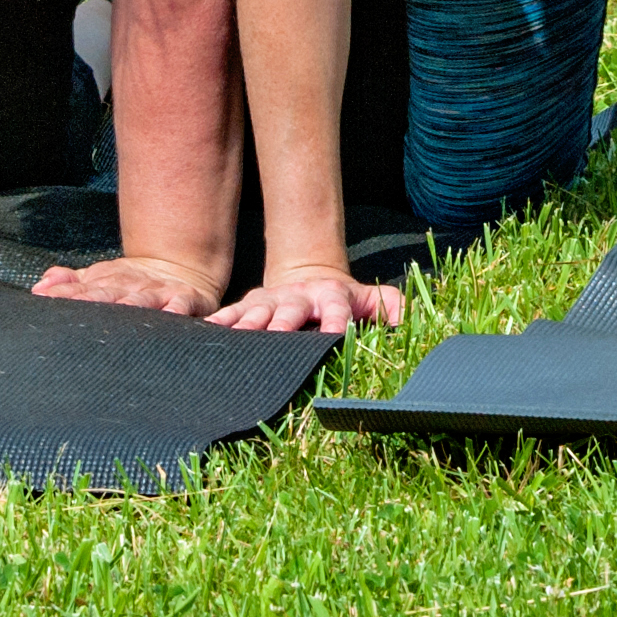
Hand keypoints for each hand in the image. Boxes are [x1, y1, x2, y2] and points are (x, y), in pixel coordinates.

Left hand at [32, 256, 222, 316]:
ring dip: (130, 306)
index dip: (64, 294)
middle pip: (108, 294)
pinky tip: (170, 316)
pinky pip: (181, 305)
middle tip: (74, 308)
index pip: (82, 290)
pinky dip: (176, 311)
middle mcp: (130, 287)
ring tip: (119, 312)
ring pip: (141, 301)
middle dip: (91, 300)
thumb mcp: (100, 279)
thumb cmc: (133, 283)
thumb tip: (38, 287)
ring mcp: (157, 293)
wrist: (181, 269)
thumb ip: (70, 283)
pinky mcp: (184, 299)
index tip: (43, 298)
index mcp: (108, 282)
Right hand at [205, 263, 406, 334]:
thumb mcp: (373, 299)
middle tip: (277, 340)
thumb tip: (410, 325)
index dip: (338, 321)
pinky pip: (233, 314)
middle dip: (284, 325)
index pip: (338, 309)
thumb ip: (394, 308)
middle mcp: (301, 296)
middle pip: (292, 310)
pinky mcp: (252, 304)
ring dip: (248, 326)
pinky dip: (220, 323)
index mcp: (332, 296)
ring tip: (237, 341)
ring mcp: (274, 299)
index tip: (338, 335)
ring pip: (259, 312)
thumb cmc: (347, 299)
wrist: (312, 275)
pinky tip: (205, 332)